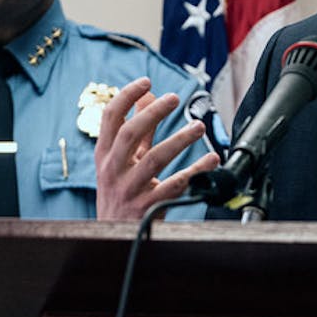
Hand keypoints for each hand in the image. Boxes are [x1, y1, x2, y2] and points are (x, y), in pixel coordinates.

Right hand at [94, 77, 218, 219]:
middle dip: (153, 113)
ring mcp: (129, 189)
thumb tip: (147, 95)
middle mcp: (113, 169)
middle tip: (175, 98)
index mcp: (105, 154)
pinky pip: (175, 185)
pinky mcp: (148, 207)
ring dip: (179, 140)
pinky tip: (211, 161)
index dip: (126, 96)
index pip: (110, 118)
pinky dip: (195, 171)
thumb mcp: (122, 161)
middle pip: (130, 134)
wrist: (113, 235)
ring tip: (198, 127)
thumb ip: (138, 129)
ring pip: (154, 159)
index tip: (146, 81)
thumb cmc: (121, 192)